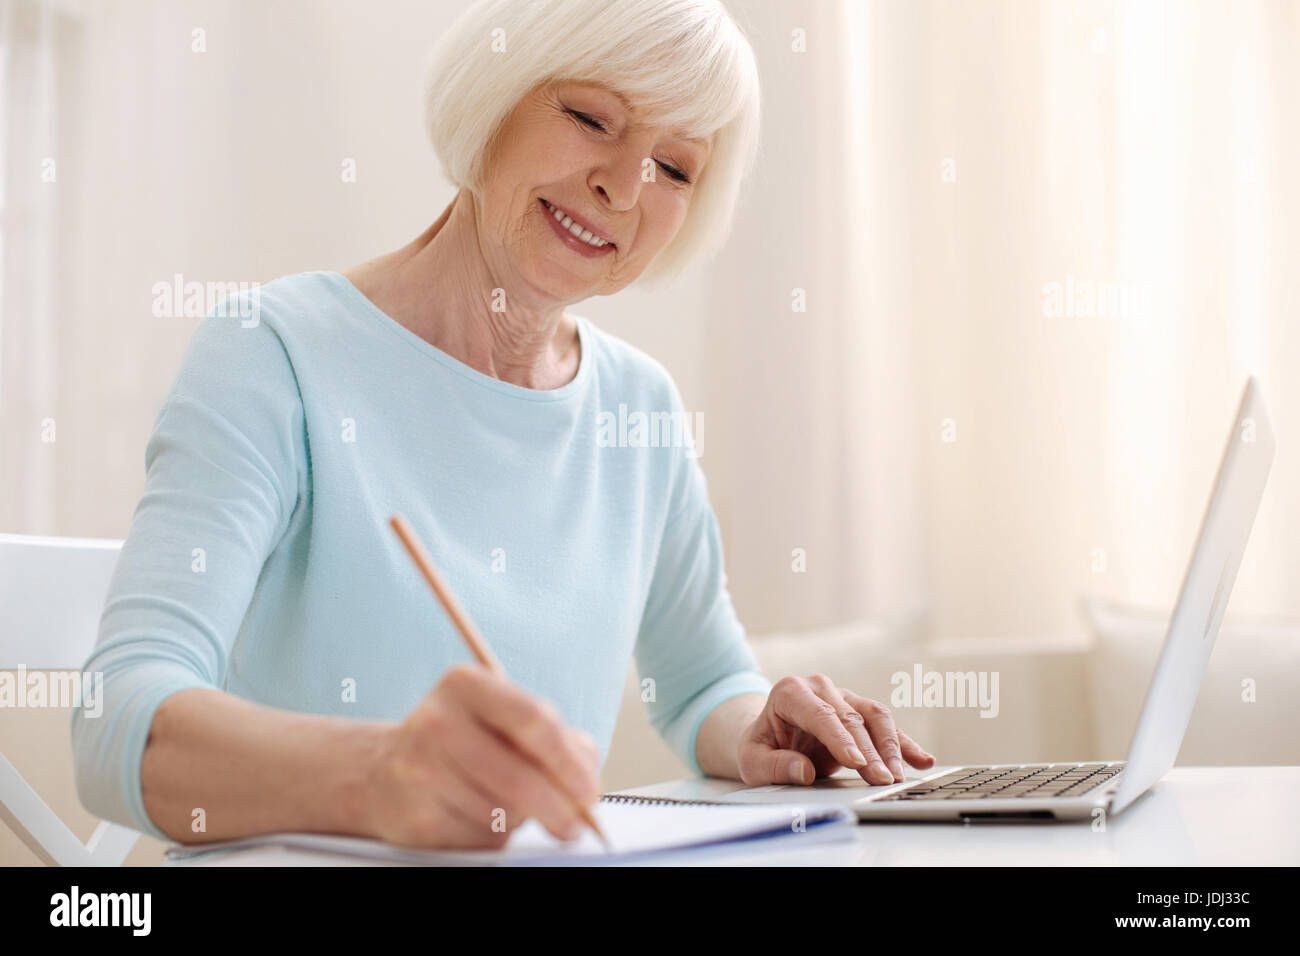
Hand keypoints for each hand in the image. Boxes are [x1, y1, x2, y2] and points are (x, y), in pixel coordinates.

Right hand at [359, 664, 601, 847]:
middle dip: (559, 809)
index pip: (534, 721)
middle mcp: (437, 721)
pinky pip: (478, 838)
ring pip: (502, 813)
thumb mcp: (505, 720)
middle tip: (575, 826)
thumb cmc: (464, 742)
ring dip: (521, 820)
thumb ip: (557, 739)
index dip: (570, 762)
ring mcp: (420, 769)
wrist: (383, 771)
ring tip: (508, 805)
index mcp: (465, 684)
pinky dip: (494, 836)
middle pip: (520, 777)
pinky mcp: (413, 815)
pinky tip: (476, 815)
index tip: (589, 791)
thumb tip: (586, 777)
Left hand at [737, 674, 934, 785]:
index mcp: (790, 692)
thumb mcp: (753, 761)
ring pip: (874, 717)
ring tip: (899, 776)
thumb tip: (803, 771)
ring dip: (890, 748)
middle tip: (882, 781)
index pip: (820, 715)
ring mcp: (842, 696)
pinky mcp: (859, 709)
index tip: (856, 762)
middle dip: (869, 752)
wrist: (768, 736)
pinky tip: (922, 760)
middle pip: (851, 718)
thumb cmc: (760, 747)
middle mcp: (819, 688)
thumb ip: (775, 765)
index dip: (840, 739)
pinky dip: (904, 743)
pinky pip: (885, 725)